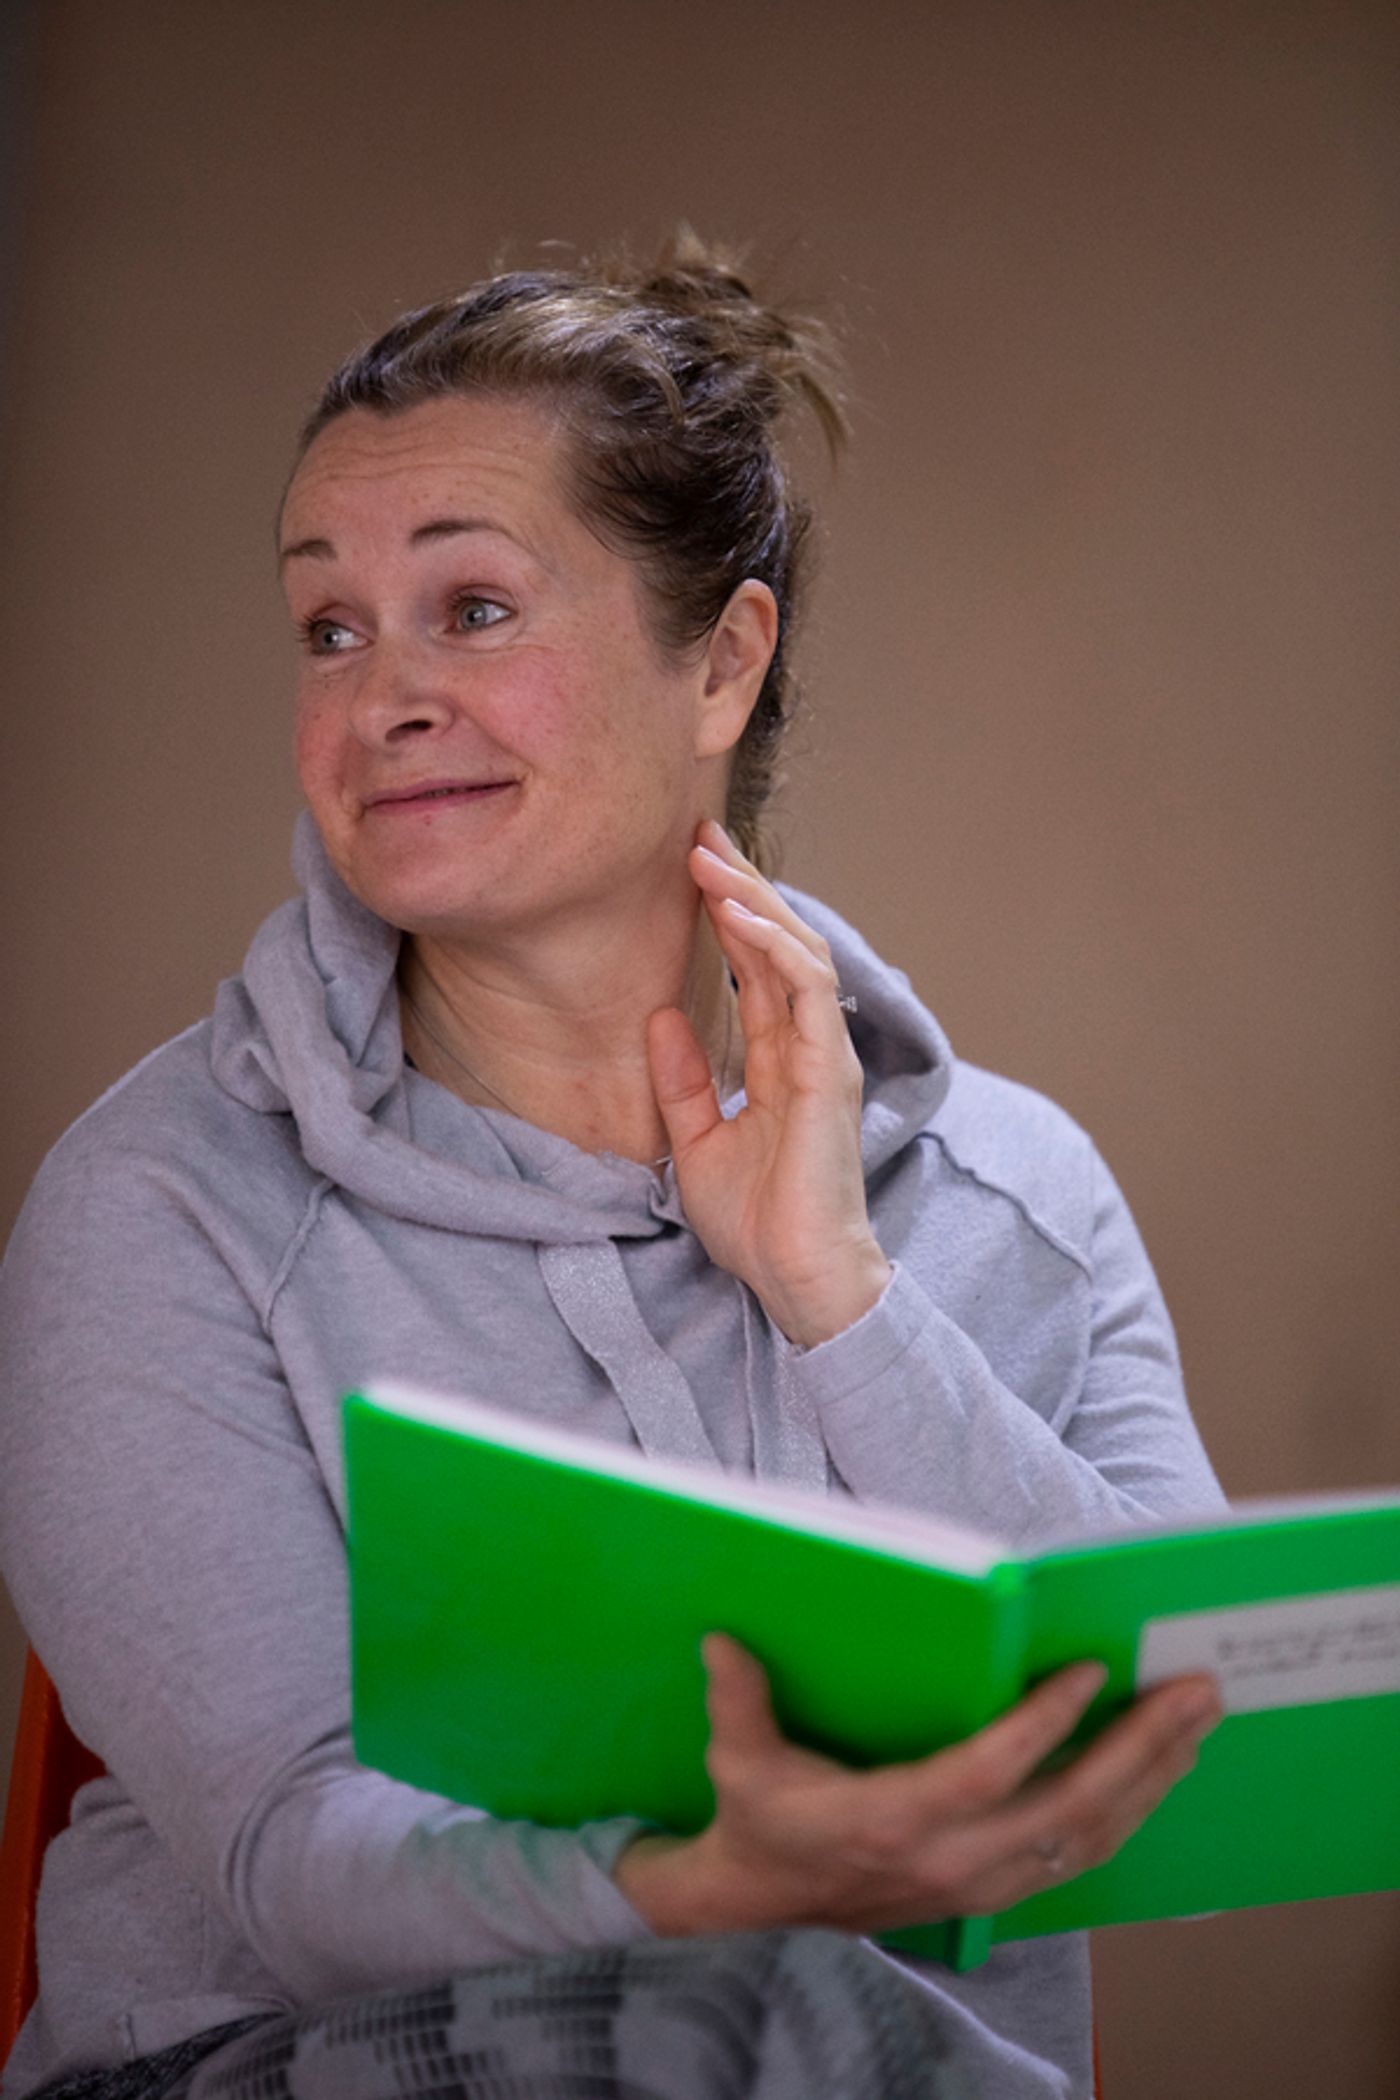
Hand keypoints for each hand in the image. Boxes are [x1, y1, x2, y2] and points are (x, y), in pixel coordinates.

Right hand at [613, 1635, 1222, 1936]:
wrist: (764, 1907)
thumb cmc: (761, 1820)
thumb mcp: (739, 1760)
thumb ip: (738, 1699)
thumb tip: (723, 1640)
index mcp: (892, 1819)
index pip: (985, 1773)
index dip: (1040, 1727)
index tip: (1089, 1670)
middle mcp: (951, 1860)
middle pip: (1069, 1810)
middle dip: (1141, 1749)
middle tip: (1192, 1689)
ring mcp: (982, 1884)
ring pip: (1091, 1836)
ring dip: (1152, 1776)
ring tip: (1197, 1717)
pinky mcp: (998, 1891)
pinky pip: (1083, 1854)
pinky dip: (1131, 1809)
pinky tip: (1161, 1766)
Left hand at [647, 820, 890, 1346]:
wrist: (796, 1279)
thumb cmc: (758, 1225)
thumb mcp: (695, 1145)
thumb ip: (681, 1081)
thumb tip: (657, 1016)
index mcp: (780, 1060)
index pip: (756, 967)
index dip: (726, 912)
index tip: (690, 864)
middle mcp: (808, 1046)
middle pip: (779, 943)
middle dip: (740, 883)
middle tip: (698, 832)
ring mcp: (824, 1054)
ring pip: (797, 951)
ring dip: (752, 899)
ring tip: (708, 858)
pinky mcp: (828, 1069)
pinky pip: (805, 987)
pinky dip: (770, 944)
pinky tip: (733, 913)